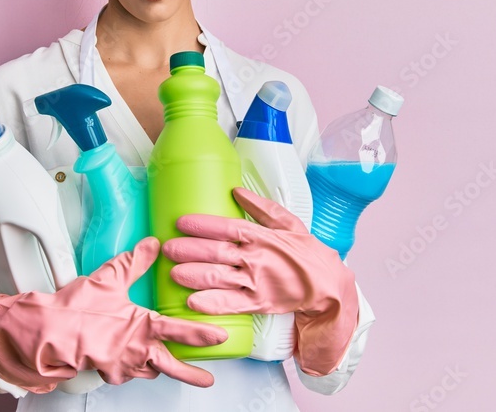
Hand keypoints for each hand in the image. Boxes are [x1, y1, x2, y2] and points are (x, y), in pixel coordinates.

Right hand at [0, 236, 228, 392]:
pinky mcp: (107, 373)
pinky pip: (124, 372)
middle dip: (192, 374)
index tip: (220, 335)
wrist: (50, 334)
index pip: (181, 331)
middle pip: (172, 366)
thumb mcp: (109, 278)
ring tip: (160, 362)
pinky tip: (126, 358)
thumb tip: (152, 245)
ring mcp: (122, 366)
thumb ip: (134, 262)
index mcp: (143, 327)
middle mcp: (137, 351)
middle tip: (207, 380)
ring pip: (147, 369)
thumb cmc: (78, 310)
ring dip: (155, 366)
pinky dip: (129, 366)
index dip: (203, 333)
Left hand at [162, 186, 358, 375]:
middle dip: (188, 250)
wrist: (327, 285)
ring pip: (218, 278)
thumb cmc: (305, 252)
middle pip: (216, 253)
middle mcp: (256, 258)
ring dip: (193, 275)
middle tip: (168, 248)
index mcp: (262, 236)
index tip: (181, 222)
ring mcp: (257, 282)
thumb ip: (261, 207)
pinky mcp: (259, 303)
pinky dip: (212, 304)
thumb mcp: (288, 223)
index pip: (226, 227)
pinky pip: (232, 304)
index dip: (202, 225)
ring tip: (173, 272)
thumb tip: (236, 190)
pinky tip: (193, 302)